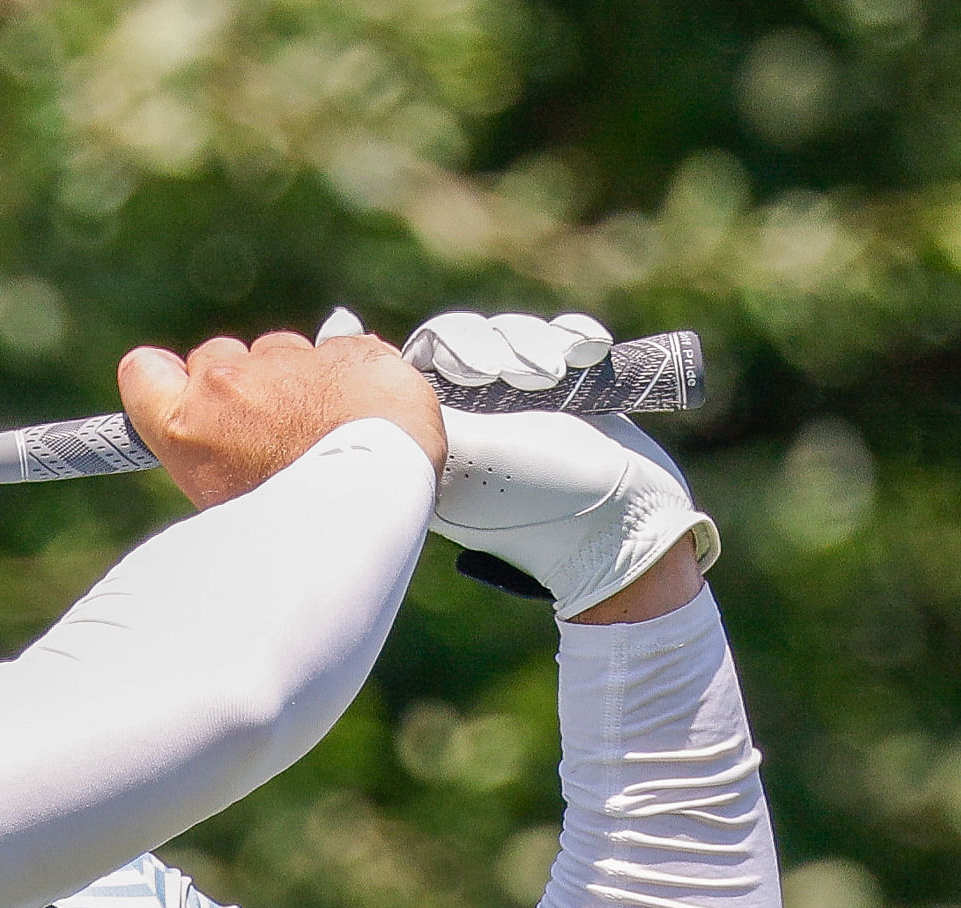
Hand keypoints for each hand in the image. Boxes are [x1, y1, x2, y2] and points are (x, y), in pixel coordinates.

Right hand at [118, 329, 442, 506]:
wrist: (379, 502)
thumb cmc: (300, 526)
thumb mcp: (230, 504)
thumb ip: (216, 451)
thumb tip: (227, 435)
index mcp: (186, 428)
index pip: (143, 373)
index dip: (164, 377)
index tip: (182, 389)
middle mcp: (226, 384)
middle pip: (215, 356)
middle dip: (237, 380)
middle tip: (266, 427)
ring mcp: (287, 362)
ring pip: (278, 350)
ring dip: (294, 376)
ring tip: (323, 428)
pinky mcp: (343, 348)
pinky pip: (338, 350)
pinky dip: (349, 374)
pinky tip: (364, 413)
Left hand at [399, 308, 718, 617]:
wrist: (621, 525)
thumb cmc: (534, 499)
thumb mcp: (465, 453)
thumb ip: (409, 397)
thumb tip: (339, 328)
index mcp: (434, 432)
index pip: (420, 356)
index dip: (448, 350)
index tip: (475, 372)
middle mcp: (471, 414)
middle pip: (466, 337)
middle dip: (495, 350)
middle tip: (520, 381)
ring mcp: (519, 401)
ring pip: (514, 332)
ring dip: (537, 346)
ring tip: (555, 379)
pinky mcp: (568, 390)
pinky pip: (563, 335)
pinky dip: (575, 341)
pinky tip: (585, 359)